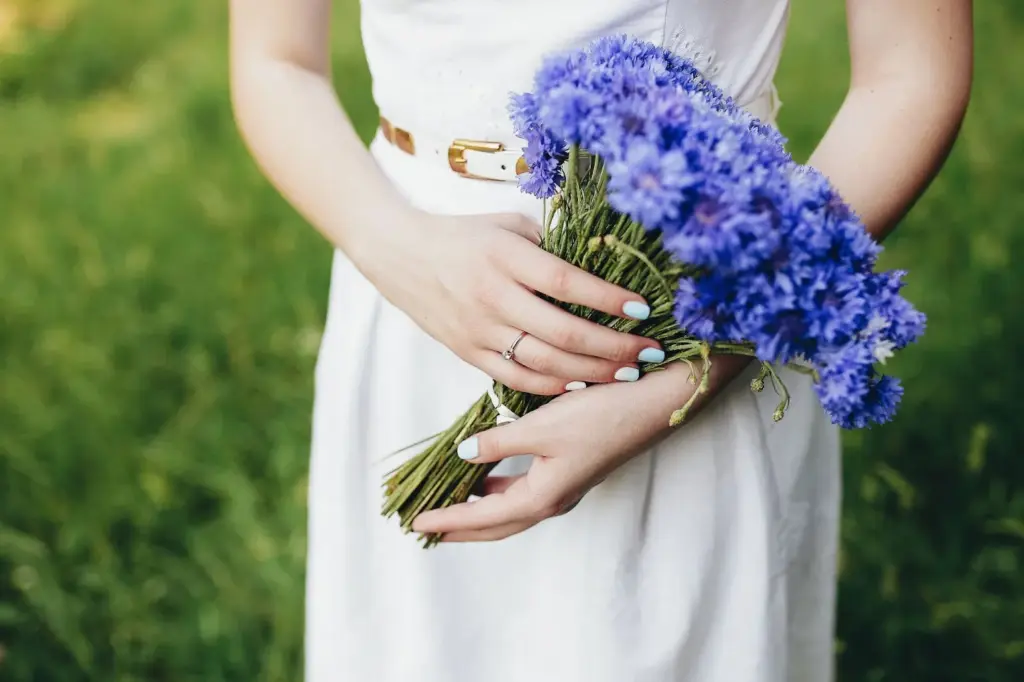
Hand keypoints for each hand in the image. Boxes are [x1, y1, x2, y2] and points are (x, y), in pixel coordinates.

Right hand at [352, 206, 663, 394]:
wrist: (398, 255)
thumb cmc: (462, 236)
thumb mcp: (506, 225)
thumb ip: (550, 245)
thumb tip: (601, 265)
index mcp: (505, 256)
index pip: (567, 283)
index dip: (608, 299)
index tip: (642, 309)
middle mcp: (493, 296)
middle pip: (563, 332)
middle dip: (613, 346)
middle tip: (647, 351)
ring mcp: (479, 329)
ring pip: (545, 362)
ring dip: (591, 372)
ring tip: (626, 373)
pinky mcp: (468, 352)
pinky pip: (517, 377)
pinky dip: (552, 385)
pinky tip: (581, 384)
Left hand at [411, 358, 751, 541]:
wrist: (657, 401)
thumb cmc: (603, 413)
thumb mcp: (543, 426)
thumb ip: (500, 443)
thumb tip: (464, 455)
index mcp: (544, 495)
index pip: (484, 517)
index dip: (448, 520)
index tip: (416, 523)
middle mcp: (554, 498)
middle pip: (496, 524)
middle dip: (460, 528)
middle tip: (427, 527)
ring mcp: (566, 485)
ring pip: (510, 509)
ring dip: (479, 510)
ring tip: (450, 504)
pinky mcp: (573, 469)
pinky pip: (524, 491)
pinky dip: (499, 490)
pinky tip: (488, 474)